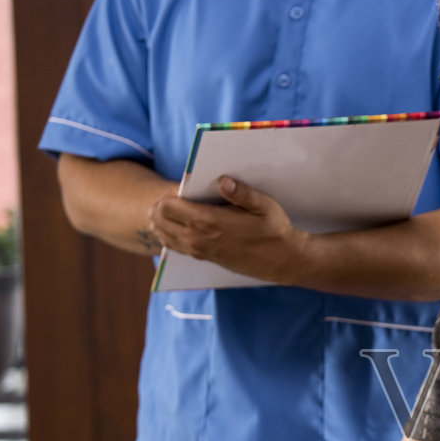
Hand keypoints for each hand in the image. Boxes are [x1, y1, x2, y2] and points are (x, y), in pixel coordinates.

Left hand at [145, 177, 307, 283]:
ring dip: (163, 220)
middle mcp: (197, 238)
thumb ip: (241, 192)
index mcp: (209, 222)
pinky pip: (172, 245)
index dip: (168, 194)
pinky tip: (182, 224)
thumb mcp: (263, 206)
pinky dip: (170, 233)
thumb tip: (222, 180)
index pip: (167, 206)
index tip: (181, 189)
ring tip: (178, 209)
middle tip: (176, 197)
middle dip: (160, 205)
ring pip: (162, 233)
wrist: (282, 261)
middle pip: (157, 219)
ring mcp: (198, 250)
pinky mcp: (202, 257)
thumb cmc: (274, 230)